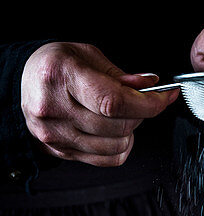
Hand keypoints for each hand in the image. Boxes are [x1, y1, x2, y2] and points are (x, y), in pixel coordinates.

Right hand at [21, 42, 178, 166]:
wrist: (26, 82)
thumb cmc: (57, 66)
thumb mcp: (87, 56)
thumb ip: (120, 75)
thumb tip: (152, 87)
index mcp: (60, 76)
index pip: (113, 101)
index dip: (148, 103)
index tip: (164, 98)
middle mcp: (54, 108)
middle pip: (117, 125)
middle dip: (140, 113)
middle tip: (138, 100)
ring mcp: (55, 134)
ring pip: (116, 145)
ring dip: (130, 131)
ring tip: (121, 115)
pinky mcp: (61, 152)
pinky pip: (107, 160)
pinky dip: (120, 147)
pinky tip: (114, 132)